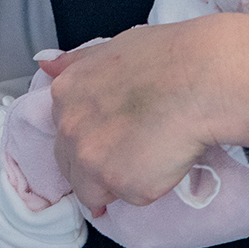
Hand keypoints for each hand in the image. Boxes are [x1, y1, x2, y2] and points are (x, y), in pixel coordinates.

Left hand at [39, 13, 248, 213]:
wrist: (202, 79)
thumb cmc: (167, 58)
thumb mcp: (111, 48)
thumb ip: (76, 63)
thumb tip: (46, 66)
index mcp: (65, 93)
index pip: (64, 131)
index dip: (90, 138)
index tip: (109, 139)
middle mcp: (70, 128)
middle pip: (71, 165)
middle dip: (96, 166)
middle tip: (134, 152)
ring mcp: (92, 160)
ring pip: (93, 191)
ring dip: (116, 183)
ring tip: (151, 159)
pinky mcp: (121, 185)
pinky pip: (130, 198)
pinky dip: (148, 188)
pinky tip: (166, 163)